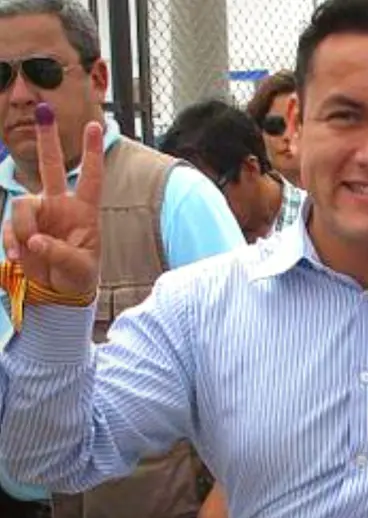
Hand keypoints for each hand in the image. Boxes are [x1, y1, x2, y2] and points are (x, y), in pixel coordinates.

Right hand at [2, 103, 102, 295]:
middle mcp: (59, 206)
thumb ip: (60, 253)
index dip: (91, 153)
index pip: (91, 177)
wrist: (59, 293)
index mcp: (84, 211)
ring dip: (22, 228)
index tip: (94, 126)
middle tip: (44, 109)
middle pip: (50, 166)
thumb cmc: (79, 276)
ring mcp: (38, 215)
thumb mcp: (80, 267)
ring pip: (22, 204)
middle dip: (47, 139)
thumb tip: (36, 242)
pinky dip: (11, 242)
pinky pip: (9, 227)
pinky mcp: (20, 228)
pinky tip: (19, 257)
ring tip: (29, 252)